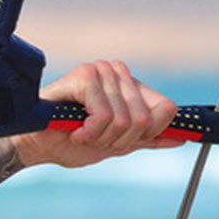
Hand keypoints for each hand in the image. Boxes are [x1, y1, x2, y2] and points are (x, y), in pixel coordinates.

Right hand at [14, 59, 182, 169]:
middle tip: (95, 139)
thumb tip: (182, 137)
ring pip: (125, 120)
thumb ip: (148, 139)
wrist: (36, 147)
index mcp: (130, 86)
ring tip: (82, 134)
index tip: (118, 141)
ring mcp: (102, 72)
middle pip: (145, 119)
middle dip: (119, 140)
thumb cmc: (70, 142)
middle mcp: (119, 73)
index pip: (166, 109)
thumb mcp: (116, 145)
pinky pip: (104, 116)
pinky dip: (89, 133)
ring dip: (101, 138)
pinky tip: (75, 130)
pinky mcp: (84, 77)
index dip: (146, 134)